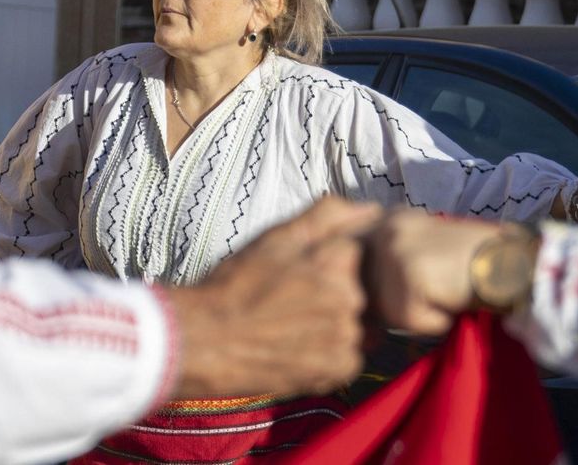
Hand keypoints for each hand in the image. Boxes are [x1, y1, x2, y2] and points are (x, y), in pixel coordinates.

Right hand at [164, 196, 382, 398]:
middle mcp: (351, 297)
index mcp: (338, 260)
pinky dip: (331, 353)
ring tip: (295, 324)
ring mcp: (348, 336)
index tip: (306, 272)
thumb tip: (372, 208)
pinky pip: (350, 356)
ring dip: (336, 323)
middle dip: (336, 291)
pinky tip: (299, 347)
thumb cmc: (236, 285)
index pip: (359, 253)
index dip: (332, 260)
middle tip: (295, 300)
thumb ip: (327, 216)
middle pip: (359, 289)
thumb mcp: (276, 238)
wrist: (205, 341)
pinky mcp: (340, 368)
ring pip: (357, 323)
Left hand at [363, 210, 514, 335]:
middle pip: (366, 291)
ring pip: (387, 311)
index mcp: (386, 219)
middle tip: (434, 291)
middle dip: (395, 303)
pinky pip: (411, 322)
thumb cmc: (474, 262)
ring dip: (416, 314)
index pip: (354, 264)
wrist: (514, 261)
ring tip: (446, 292)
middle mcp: (384, 229)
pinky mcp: (410, 277)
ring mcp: (394, 252)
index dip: (371, 288)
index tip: (409, 293)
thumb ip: (389, 264)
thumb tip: (360, 297)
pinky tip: (454, 299)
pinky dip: (435, 321)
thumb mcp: (423, 250)